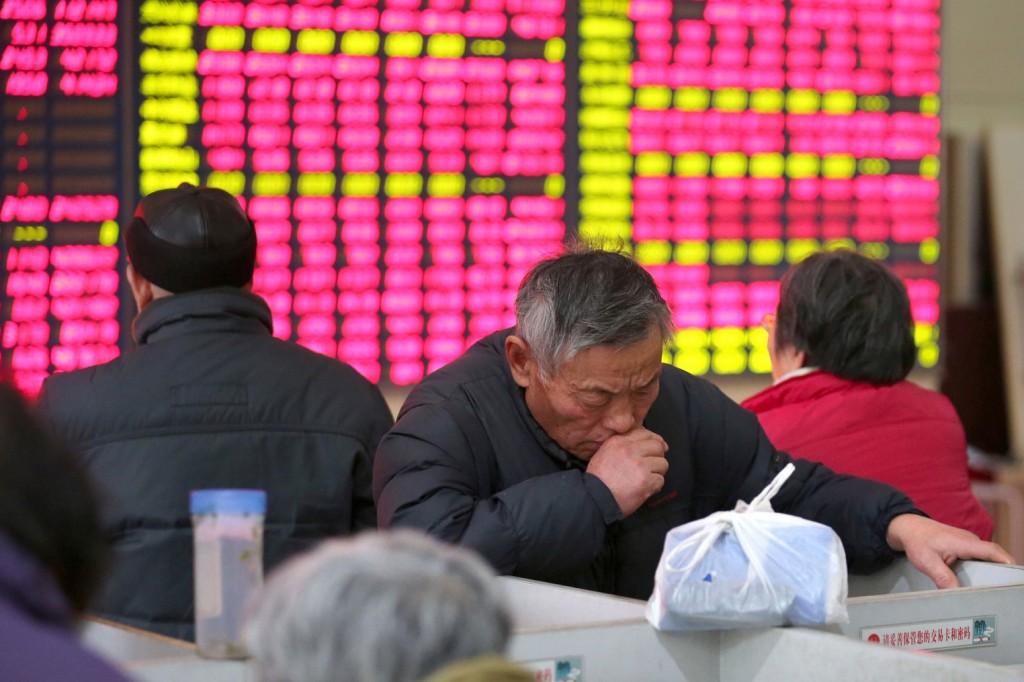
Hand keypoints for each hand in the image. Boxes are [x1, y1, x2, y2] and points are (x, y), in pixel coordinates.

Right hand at [586, 428, 668, 516]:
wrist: (595, 498)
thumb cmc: (599, 479)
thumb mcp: (605, 452)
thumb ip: (623, 444)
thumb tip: (646, 441)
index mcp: (619, 442)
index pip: (645, 433)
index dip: (655, 440)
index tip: (658, 446)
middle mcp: (629, 450)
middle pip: (657, 446)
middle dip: (657, 457)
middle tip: (652, 466)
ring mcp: (639, 465)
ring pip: (662, 463)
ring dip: (657, 473)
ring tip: (645, 479)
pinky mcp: (646, 481)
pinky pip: (661, 480)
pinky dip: (655, 486)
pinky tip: (644, 488)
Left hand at [886, 513, 1015, 588]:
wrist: (909, 528)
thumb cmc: (917, 541)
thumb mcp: (926, 561)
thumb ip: (942, 577)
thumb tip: (955, 593)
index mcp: (963, 542)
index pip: (992, 551)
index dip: (1006, 562)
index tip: (1015, 575)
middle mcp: (970, 541)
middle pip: (994, 557)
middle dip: (1002, 572)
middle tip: (1004, 591)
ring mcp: (969, 543)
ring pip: (987, 558)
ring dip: (991, 572)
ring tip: (993, 591)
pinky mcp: (966, 548)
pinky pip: (979, 558)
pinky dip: (982, 569)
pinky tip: (979, 583)